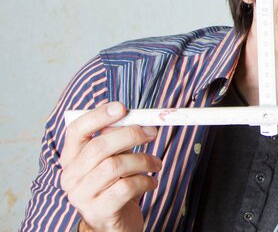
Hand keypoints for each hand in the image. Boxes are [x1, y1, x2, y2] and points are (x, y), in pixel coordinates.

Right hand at [60, 102, 161, 231]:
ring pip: (115, 166)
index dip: (98, 115)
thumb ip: (115, 138)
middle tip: (153, 133)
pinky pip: (126, 188)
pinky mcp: (99, 211)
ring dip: (143, 160)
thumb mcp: (113, 158)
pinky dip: (145, 181)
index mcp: (71, 157)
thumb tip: (127, 114)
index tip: (122, 107)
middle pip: (99, 147)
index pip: (76, 130)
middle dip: (131, 135)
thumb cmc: (115, 185)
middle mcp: (71, 176)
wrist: (114, 223)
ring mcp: (81, 196)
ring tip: (156, 163)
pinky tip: (152, 182)